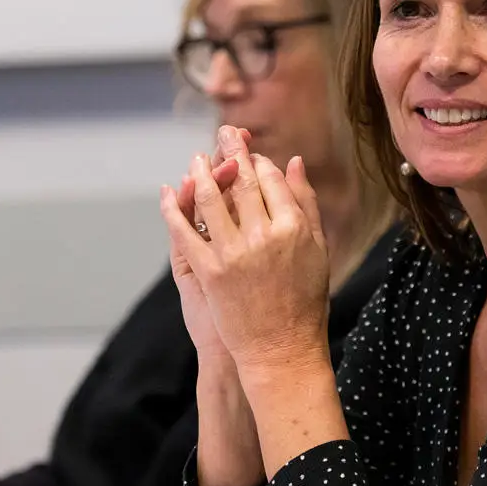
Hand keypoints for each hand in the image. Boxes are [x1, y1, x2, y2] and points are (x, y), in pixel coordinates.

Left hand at [160, 125, 329, 373]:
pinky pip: (185, 230)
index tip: (251, 155)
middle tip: (223, 135)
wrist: (281, 350)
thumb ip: (305, 203)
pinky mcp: (209, 271)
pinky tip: (169, 191)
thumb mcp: (317, 249)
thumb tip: (293, 161)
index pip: (270, 179)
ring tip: (197, 159)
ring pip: (210, 198)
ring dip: (200, 172)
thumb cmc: (305, 302)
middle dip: (231, 152)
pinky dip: (173, 208)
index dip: (258, 162)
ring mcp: (233, 253)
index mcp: (294, 228)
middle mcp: (263, 235)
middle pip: (241, 181)